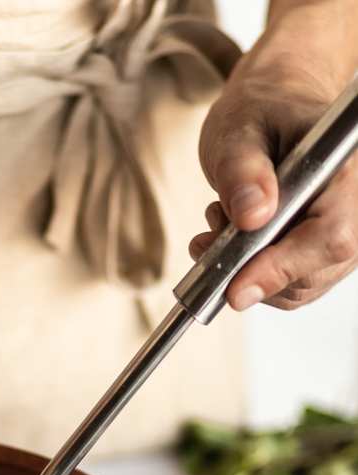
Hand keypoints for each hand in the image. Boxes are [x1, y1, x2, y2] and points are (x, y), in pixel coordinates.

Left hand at [192, 5, 357, 310]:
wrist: (273, 107)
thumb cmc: (261, 111)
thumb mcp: (239, 131)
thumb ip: (243, 171)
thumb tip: (252, 216)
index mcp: (345, 170)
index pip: (330, 236)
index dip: (282, 269)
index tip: (235, 290)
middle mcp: (355, 206)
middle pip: (314, 271)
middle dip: (253, 271)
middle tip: (208, 241)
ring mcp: (345, 232)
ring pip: (298, 287)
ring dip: (248, 273)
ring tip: (222, 226)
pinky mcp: (324, 251)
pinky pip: (291, 285)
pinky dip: (253, 274)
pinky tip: (235, 240)